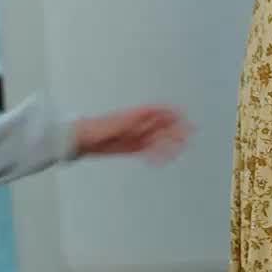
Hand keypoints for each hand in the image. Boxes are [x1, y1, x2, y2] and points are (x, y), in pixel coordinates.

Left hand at [73, 107, 188, 162]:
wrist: (80, 139)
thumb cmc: (95, 128)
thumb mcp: (113, 124)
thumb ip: (130, 122)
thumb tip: (145, 119)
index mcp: (135, 115)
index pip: (157, 111)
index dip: (170, 112)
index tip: (182, 115)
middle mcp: (137, 125)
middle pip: (161, 125)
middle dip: (176, 127)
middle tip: (190, 131)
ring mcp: (135, 136)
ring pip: (158, 138)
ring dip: (170, 142)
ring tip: (183, 146)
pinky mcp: (131, 148)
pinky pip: (148, 150)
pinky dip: (156, 154)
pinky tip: (161, 160)